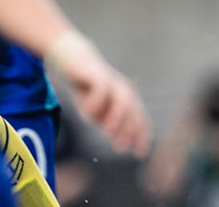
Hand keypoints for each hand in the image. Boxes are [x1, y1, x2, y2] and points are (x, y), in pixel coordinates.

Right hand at [49, 33, 151, 157]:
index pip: (140, 120)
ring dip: (116, 120)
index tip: (139, 154)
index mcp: (129, 99)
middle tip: (119, 147)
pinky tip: (84, 113)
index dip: (141, 137)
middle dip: (129, 132)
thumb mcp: (100, 111)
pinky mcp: (99, 76)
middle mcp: (124, 91)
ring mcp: (113, 82)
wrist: (76, 63)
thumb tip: (121, 144)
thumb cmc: (89, 89)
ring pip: (122, 103)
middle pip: (134, 113)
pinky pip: (101, 93)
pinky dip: (94, 106)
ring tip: (106, 130)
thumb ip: (110, 124)